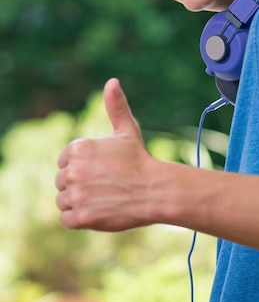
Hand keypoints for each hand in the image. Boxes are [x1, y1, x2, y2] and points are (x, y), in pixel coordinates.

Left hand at [55, 78, 154, 230]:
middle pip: (62, 181)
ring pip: (63, 201)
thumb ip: (115, 106)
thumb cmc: (139, 160)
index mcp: (78, 148)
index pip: (64, 161)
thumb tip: (112, 81)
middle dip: (79, 185)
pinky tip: (98, 211)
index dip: (82, 167)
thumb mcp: (127, 130)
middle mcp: (73, 170)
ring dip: (78, 203)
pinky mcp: (80, 217)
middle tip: (104, 185)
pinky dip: (79, 219)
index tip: (100, 170)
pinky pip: (66, 219)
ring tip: (102, 198)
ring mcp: (76, 194)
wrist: (154, 190)